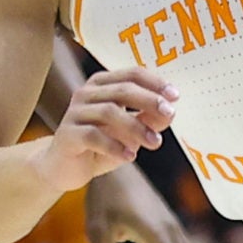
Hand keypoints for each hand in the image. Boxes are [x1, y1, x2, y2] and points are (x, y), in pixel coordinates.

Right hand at [32, 69, 177, 191]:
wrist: (67, 168)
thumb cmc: (102, 144)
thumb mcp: (132, 132)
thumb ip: (150, 120)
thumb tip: (170, 112)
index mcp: (103, 85)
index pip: (132, 74)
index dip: (155, 82)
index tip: (175, 96)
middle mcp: (86, 93)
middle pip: (122, 90)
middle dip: (149, 101)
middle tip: (169, 114)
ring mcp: (74, 113)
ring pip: (109, 112)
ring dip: (136, 127)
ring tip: (154, 142)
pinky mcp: (67, 135)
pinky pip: (92, 136)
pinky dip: (114, 146)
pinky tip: (129, 156)